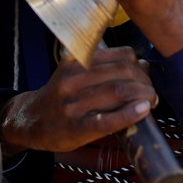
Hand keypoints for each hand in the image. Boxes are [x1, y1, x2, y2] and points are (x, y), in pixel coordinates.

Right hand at [0, 47, 155, 154]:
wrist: (31, 121)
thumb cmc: (60, 97)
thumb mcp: (75, 74)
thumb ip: (105, 68)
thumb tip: (143, 64)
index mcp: (76, 63)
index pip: (119, 55)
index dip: (139, 64)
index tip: (145, 74)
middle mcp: (73, 80)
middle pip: (122, 73)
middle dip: (144, 81)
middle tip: (151, 91)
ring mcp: (74, 104)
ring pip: (118, 91)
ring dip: (143, 95)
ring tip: (151, 101)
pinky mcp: (77, 127)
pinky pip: (108, 119)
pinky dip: (130, 113)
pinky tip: (144, 110)